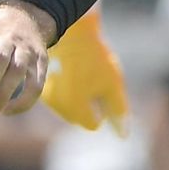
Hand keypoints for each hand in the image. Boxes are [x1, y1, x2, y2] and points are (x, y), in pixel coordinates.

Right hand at [40, 8, 129, 132]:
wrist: (72, 33)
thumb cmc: (95, 59)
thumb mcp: (112, 84)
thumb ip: (118, 111)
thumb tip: (123, 136)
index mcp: (76, 108)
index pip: (93, 123)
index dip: (101, 107)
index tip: (100, 87)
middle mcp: (59, 106)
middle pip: (79, 117)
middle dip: (88, 104)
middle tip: (92, 79)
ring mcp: (50, 96)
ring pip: (69, 108)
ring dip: (78, 97)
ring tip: (83, 74)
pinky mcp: (44, 86)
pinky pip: (60, 96)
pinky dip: (67, 89)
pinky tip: (72, 72)